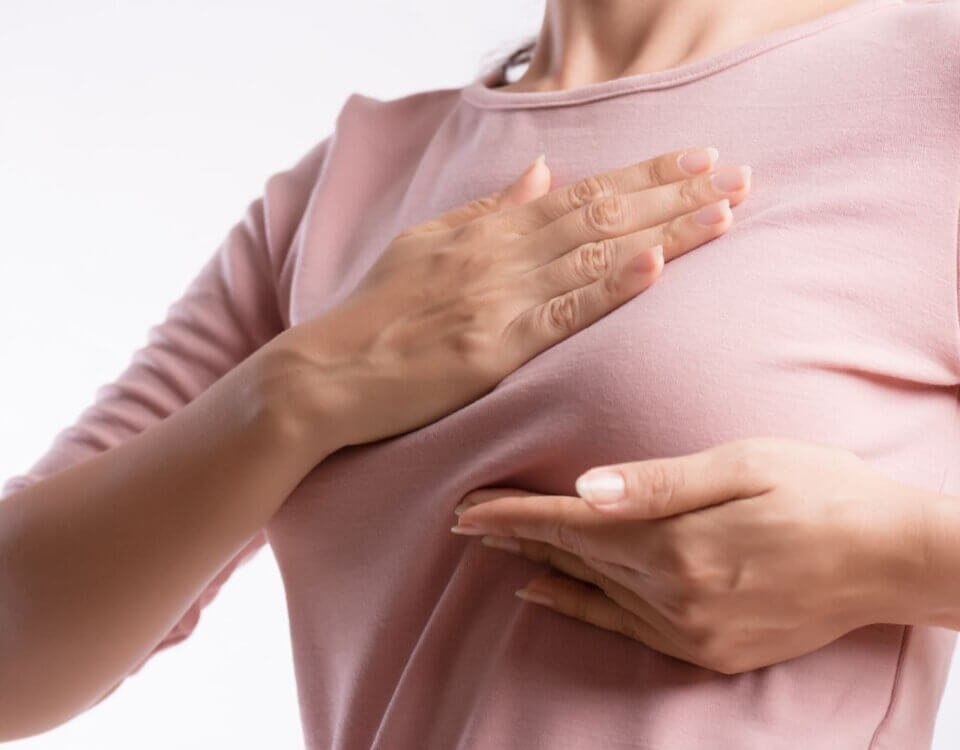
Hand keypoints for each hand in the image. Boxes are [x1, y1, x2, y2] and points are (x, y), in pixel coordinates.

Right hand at [261, 147, 750, 450]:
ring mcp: (499, 299)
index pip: (583, 193)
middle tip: (738, 173)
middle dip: (675, 193)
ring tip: (726, 212)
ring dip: (665, 231)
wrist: (328, 372)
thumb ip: (489, 209)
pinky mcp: (493, 348)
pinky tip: (657, 268)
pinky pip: (562, 314)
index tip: (699, 160)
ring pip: (595, 255)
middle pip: (604, 214)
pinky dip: (610, 287)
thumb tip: (542, 172)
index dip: (646, 176)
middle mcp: (502, 254)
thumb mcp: (429, 242)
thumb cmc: (376, 310)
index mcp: (490, 229)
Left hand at [452, 437, 929, 674]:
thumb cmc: (821, 492)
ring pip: (593, 592)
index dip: (513, 516)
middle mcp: (674, 594)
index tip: (465, 508)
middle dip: (516, 536)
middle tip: (466, 520)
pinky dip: (579, 610)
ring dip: (541, 568)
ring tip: (495, 551)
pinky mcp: (709, 649)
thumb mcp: (742, 465)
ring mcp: (691, 629)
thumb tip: (585, 490)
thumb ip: (658, 483)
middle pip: (573, 558)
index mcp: (676, 542)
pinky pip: (625, 629)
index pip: (570, 526)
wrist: (891, 558)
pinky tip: (546, 597)